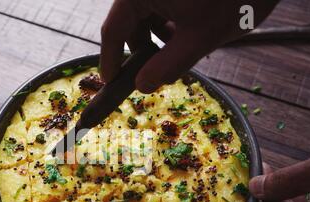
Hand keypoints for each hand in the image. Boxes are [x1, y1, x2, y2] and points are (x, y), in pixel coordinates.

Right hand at [100, 0, 278, 92]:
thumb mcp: (199, 39)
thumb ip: (166, 66)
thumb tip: (142, 86)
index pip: (113, 29)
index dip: (110, 59)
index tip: (111, 80)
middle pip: (129, 21)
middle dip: (141, 49)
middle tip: (153, 73)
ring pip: (146, 13)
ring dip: (157, 37)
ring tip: (178, 52)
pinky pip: (161, 3)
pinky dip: (169, 22)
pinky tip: (187, 33)